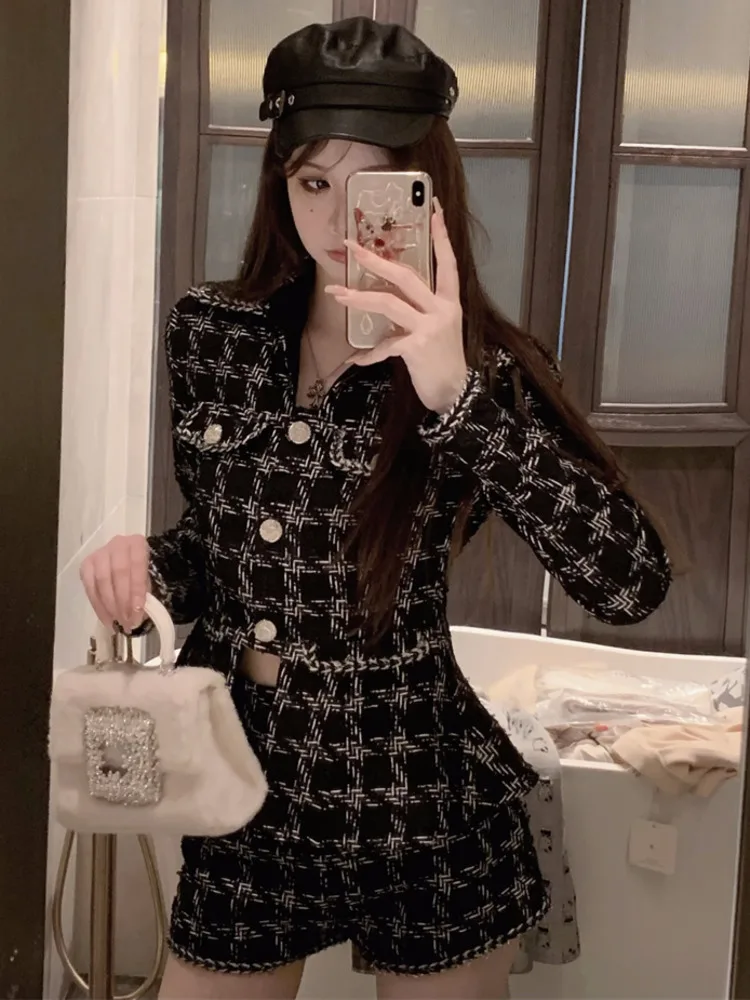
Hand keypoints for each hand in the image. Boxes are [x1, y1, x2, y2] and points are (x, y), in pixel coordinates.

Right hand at [79, 534, 150, 631]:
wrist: (127, 560)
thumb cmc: (141, 571)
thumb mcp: (150, 578)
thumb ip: (145, 593)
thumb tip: (136, 615)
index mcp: (137, 544)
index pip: (137, 566)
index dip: (136, 591)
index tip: (137, 612)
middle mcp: (117, 544)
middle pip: (118, 573)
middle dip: (122, 601)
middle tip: (127, 621)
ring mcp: (99, 554)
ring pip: (101, 581)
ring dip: (109, 606)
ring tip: (117, 623)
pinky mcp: (86, 565)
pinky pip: (89, 587)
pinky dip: (97, 605)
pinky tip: (106, 618)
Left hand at [325, 198, 467, 413]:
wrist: (454, 393)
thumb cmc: (443, 360)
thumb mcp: (437, 329)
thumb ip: (417, 311)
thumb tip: (387, 300)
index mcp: (448, 301)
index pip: (447, 262)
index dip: (441, 236)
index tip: (435, 208)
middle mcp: (441, 309)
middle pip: (406, 276)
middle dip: (375, 260)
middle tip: (352, 247)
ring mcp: (429, 327)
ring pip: (388, 302)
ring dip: (359, 297)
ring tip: (336, 293)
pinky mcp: (417, 348)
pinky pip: (384, 345)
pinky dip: (368, 354)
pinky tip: (355, 359)